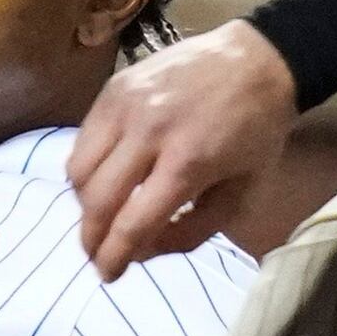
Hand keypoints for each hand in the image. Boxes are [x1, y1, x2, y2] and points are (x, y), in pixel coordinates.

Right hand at [66, 18, 295, 278]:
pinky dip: (87, 167)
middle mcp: (149, 132)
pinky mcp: (115, 87)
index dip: (115, 258)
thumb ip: (193, 231)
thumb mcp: (241, 193)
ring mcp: (127, 105)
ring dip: (85, 203)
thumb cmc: (257, 133)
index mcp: (188, 162)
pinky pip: (83, 139)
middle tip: (97, 254)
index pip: (133, 223)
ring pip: (79, 170)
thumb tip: (142, 251)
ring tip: (103, 213)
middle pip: (97, 200)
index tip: (110, 275)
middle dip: (91, 238)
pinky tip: (106, 176)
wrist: (257, 60)